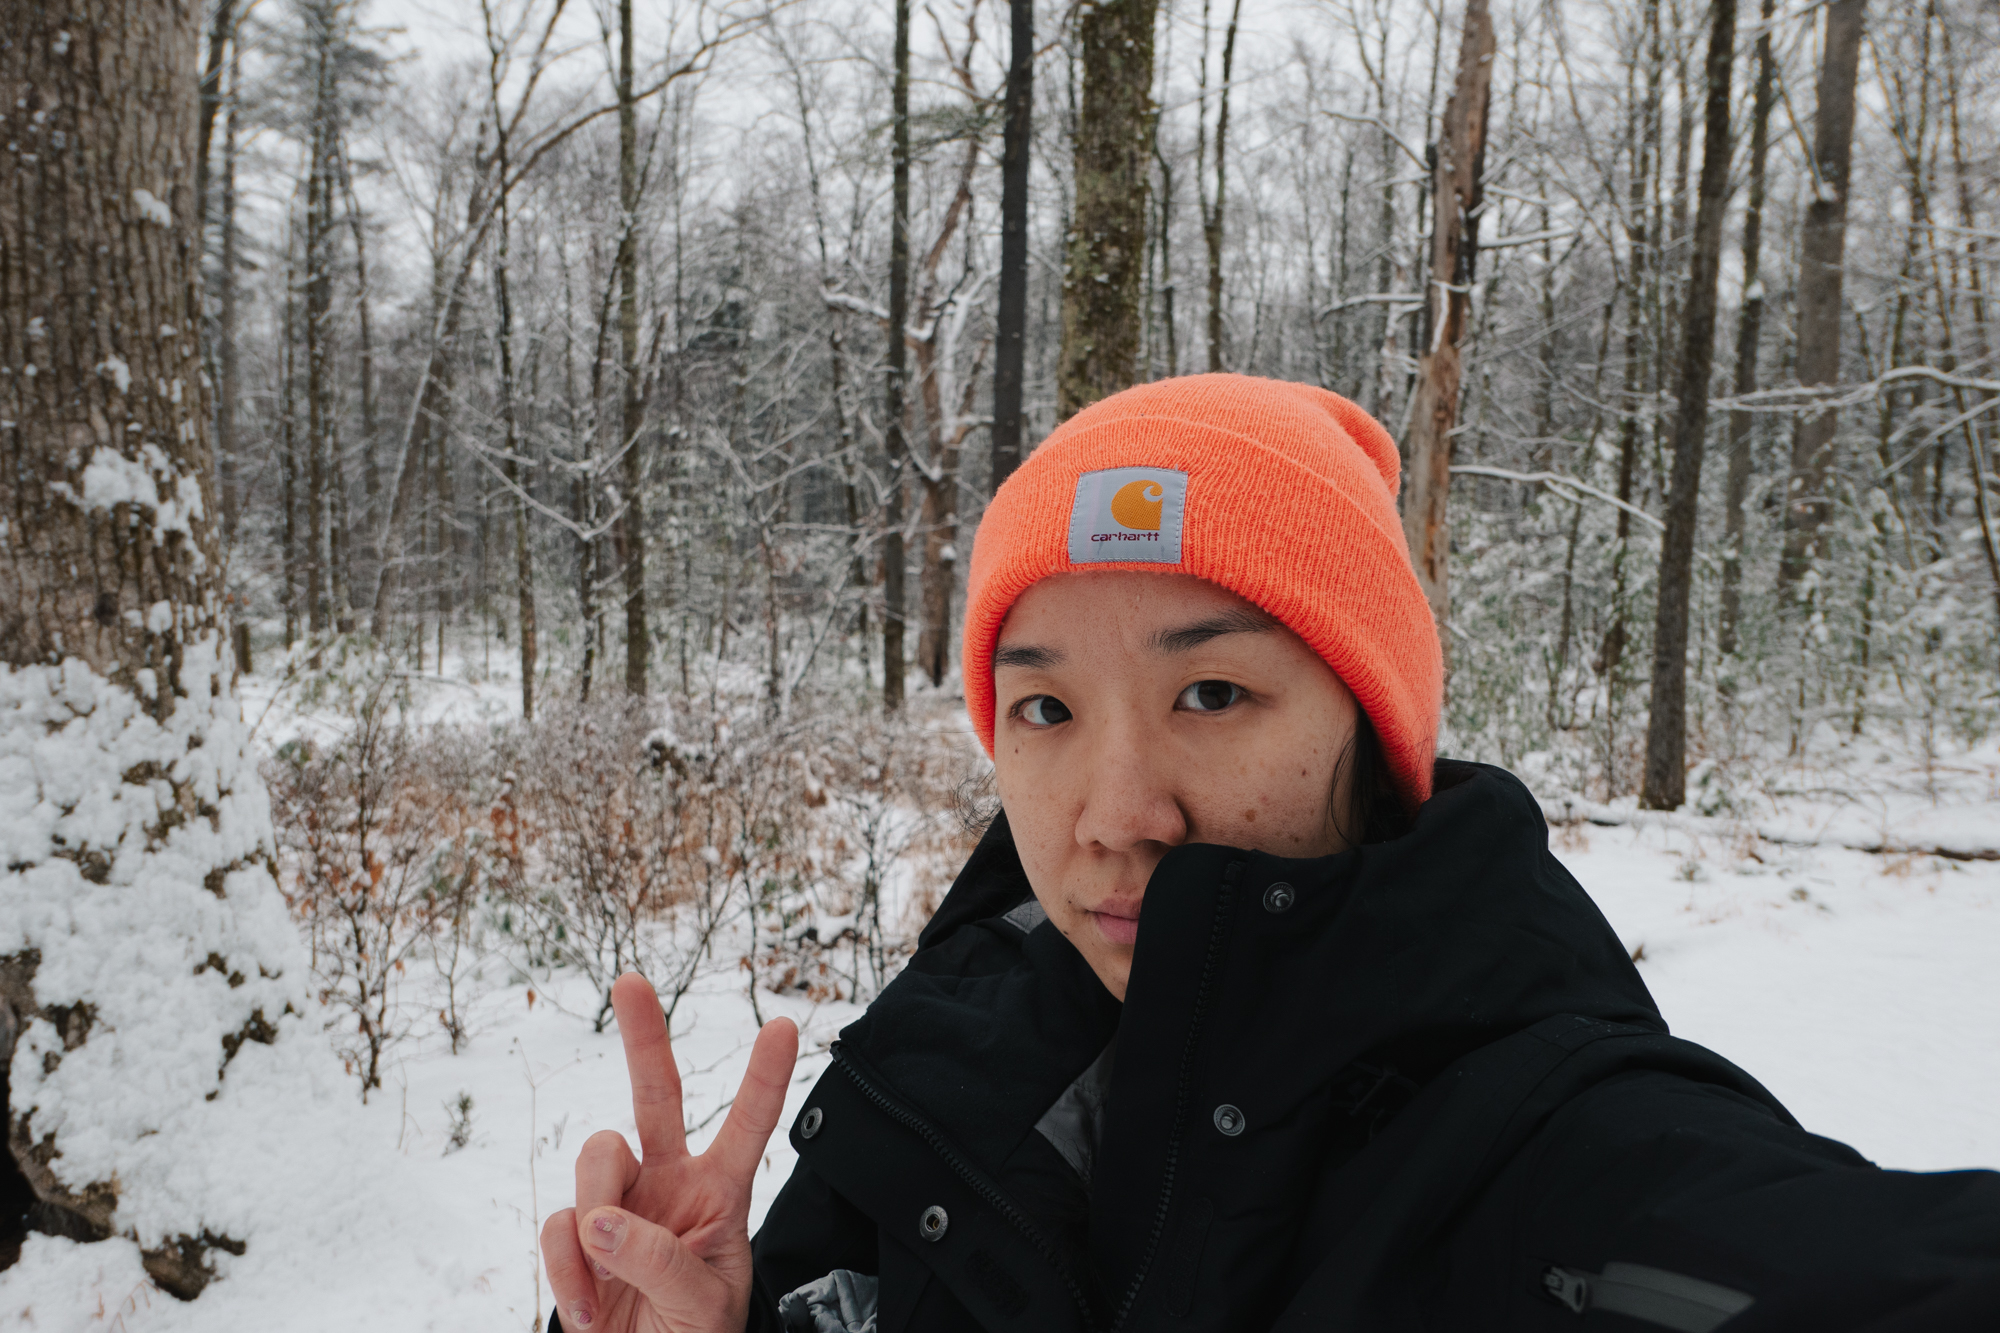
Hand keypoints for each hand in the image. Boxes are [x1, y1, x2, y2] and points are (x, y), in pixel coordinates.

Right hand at [542, 972, 799, 1332]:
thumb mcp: (703, 1307)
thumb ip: (662, 1262)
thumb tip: (600, 1221)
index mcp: (721, 1195)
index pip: (748, 1128)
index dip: (764, 1079)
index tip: (786, 1026)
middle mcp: (670, 1184)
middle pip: (656, 1096)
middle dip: (644, 1038)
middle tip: (631, 982)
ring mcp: (618, 1205)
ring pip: (597, 1157)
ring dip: (598, 1213)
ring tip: (611, 1283)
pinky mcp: (574, 1237)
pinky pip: (558, 1226)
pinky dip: (567, 1270)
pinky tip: (589, 1310)